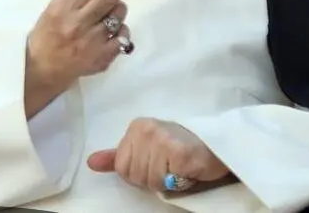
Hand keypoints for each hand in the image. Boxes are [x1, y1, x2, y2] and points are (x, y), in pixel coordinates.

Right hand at [26, 0, 135, 93]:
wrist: (43, 67)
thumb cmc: (50, 31)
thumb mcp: (55, 6)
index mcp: (63, 8)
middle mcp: (77, 24)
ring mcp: (91, 42)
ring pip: (118, 15)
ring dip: (119, 9)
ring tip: (109, 12)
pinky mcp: (102, 58)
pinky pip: (123, 36)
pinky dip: (121, 30)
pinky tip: (113, 31)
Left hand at [86, 118, 230, 191]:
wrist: (217, 146)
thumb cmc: (182, 148)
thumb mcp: (147, 148)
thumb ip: (119, 156)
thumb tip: (91, 162)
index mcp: (137, 126)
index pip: (122, 167)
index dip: (140, 173)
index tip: (159, 163)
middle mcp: (147, 129)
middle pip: (134, 176)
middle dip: (153, 178)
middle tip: (171, 166)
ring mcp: (162, 138)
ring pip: (150, 181)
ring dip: (167, 181)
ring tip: (179, 167)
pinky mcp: (179, 152)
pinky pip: (167, 181)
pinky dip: (179, 180)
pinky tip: (187, 168)